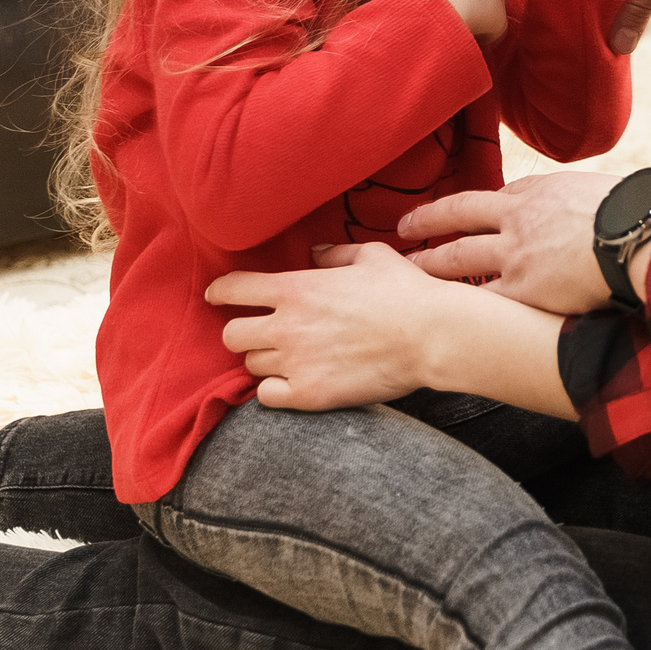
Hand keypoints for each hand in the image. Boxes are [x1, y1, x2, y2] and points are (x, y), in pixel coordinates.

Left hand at [209, 243, 454, 409]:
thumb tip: (315, 253)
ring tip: (290, 356)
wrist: (433, 336)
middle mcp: (287, 326)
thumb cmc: (406, 291)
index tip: (217, 296)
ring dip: (265, 359)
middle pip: (232, 334)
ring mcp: (296, 363)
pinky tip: (293, 381)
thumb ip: (335, 253)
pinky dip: (274, 389)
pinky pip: (266, 396)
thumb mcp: (372, 256)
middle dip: (243, 331)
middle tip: (263, 332)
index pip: (234, 289)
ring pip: (252, 365)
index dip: (221, 291)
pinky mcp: (309, 394)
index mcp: (296, 288)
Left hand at [398, 171, 621, 313]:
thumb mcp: (600, 188)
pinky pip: (479, 297)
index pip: (498, 196)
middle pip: (460, 214)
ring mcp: (514, 253)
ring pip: (457, 255)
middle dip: (428, 220)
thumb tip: (597, 201)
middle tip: (405, 226)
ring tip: (407, 269)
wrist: (634, 234)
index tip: (461, 211)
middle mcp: (517, 217)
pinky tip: (437, 311)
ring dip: (428, 262)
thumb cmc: (631, 210)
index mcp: (540, 190)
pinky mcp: (520, 288)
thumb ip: (582, 198)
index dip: (475, 205)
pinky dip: (455, 303)